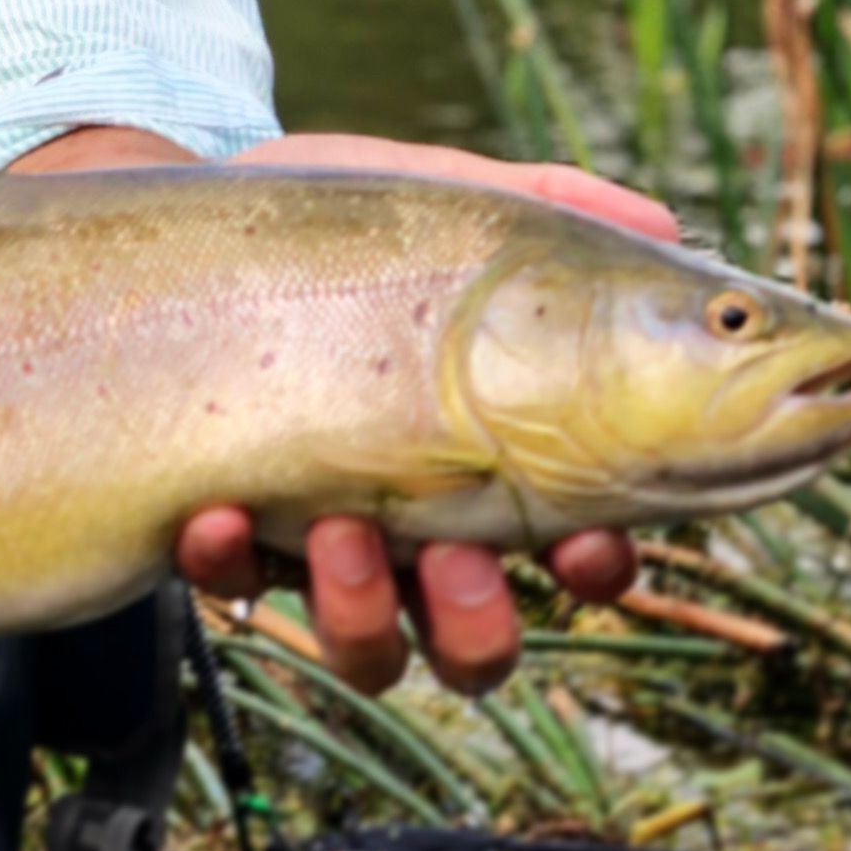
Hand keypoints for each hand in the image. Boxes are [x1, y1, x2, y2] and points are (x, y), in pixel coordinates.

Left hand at [189, 131, 664, 690]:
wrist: (188, 220)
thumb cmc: (340, 226)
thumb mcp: (440, 201)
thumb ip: (546, 207)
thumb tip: (662, 227)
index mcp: (492, 466)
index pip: (576, 553)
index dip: (597, 568)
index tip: (588, 543)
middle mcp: (414, 529)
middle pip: (476, 640)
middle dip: (478, 623)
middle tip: (456, 560)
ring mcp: (316, 542)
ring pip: (370, 649)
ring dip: (363, 614)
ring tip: (343, 532)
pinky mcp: (223, 533)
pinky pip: (230, 585)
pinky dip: (228, 563)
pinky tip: (216, 513)